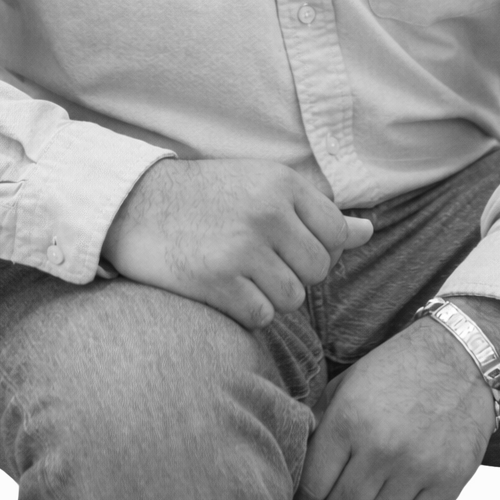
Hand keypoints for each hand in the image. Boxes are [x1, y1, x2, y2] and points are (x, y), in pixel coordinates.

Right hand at [100, 158, 373, 329]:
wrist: (132, 205)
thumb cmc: (203, 196)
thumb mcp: (262, 186)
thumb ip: (316, 211)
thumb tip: (368, 232)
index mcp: (282, 183)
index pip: (335, 235)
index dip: (315, 248)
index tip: (284, 245)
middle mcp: (268, 212)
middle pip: (317, 270)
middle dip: (293, 274)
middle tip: (256, 260)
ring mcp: (243, 248)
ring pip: (292, 298)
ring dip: (269, 295)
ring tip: (238, 273)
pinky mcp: (218, 281)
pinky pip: (260, 316)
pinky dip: (245, 310)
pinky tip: (221, 288)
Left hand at [296, 315, 495, 499]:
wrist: (459, 353)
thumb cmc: (398, 367)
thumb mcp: (349, 381)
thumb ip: (321, 422)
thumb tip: (297, 464)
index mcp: (350, 418)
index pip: (313, 484)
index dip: (305, 499)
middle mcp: (381, 446)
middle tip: (342, 489)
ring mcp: (417, 467)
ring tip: (375, 483)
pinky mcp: (448, 481)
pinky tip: (401, 490)